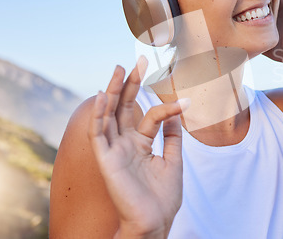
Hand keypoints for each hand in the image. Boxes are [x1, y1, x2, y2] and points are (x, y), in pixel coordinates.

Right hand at [88, 56, 189, 237]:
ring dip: (113, 92)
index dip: (163, 103)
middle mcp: (125, 144)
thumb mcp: (173, 160)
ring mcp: (114, 151)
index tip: (184, 97)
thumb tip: (176, 112)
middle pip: (124, 108)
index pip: (148, 115)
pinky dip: (99, 115)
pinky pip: (99, 134)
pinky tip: (103, 95)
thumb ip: (172, 137)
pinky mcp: (106, 160)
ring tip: (119, 70)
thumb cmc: (163, 197)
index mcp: (140, 144)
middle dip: (130, 85)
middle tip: (137, 61)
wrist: (155, 221)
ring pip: (109, 115)